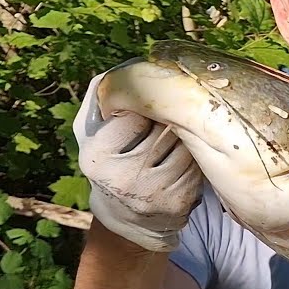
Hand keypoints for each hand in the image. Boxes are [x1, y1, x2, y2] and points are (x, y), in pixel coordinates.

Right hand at [73, 72, 202, 252]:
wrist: (127, 217)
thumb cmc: (110, 162)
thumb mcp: (90, 133)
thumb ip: (97, 100)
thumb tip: (119, 71)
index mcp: (95, 157)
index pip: (136, 115)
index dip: (145, 111)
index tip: (144, 116)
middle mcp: (123, 178)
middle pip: (164, 130)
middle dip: (169, 122)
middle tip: (166, 126)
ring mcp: (153, 193)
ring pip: (186, 146)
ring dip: (186, 139)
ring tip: (174, 144)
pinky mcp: (179, 203)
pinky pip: (198, 166)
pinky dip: (196, 159)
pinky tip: (183, 162)